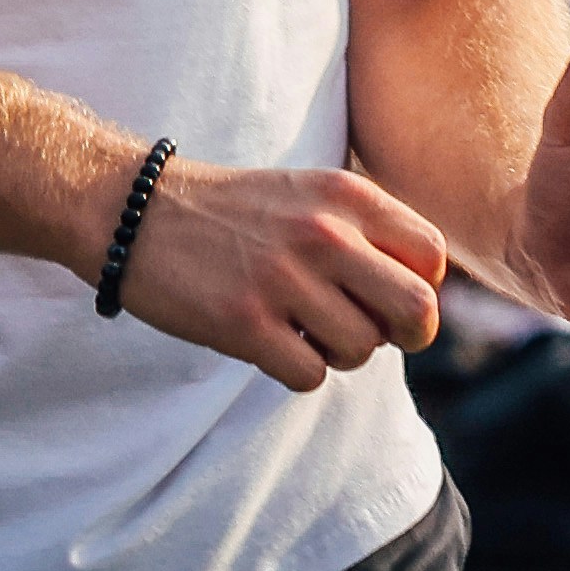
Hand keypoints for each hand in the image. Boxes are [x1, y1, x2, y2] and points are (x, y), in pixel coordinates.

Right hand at [104, 157, 450, 390]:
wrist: (139, 212)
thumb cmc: (236, 212)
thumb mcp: (313, 195)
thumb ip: (369, 230)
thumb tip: (428, 290)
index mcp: (348, 196)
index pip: (431, 257)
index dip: (422, 288)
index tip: (388, 295)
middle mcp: (324, 234)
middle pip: (417, 310)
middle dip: (406, 335)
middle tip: (373, 334)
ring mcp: (284, 280)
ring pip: (362, 350)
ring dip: (341, 354)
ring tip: (308, 331)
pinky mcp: (243, 323)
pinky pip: (310, 375)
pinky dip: (300, 371)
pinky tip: (275, 344)